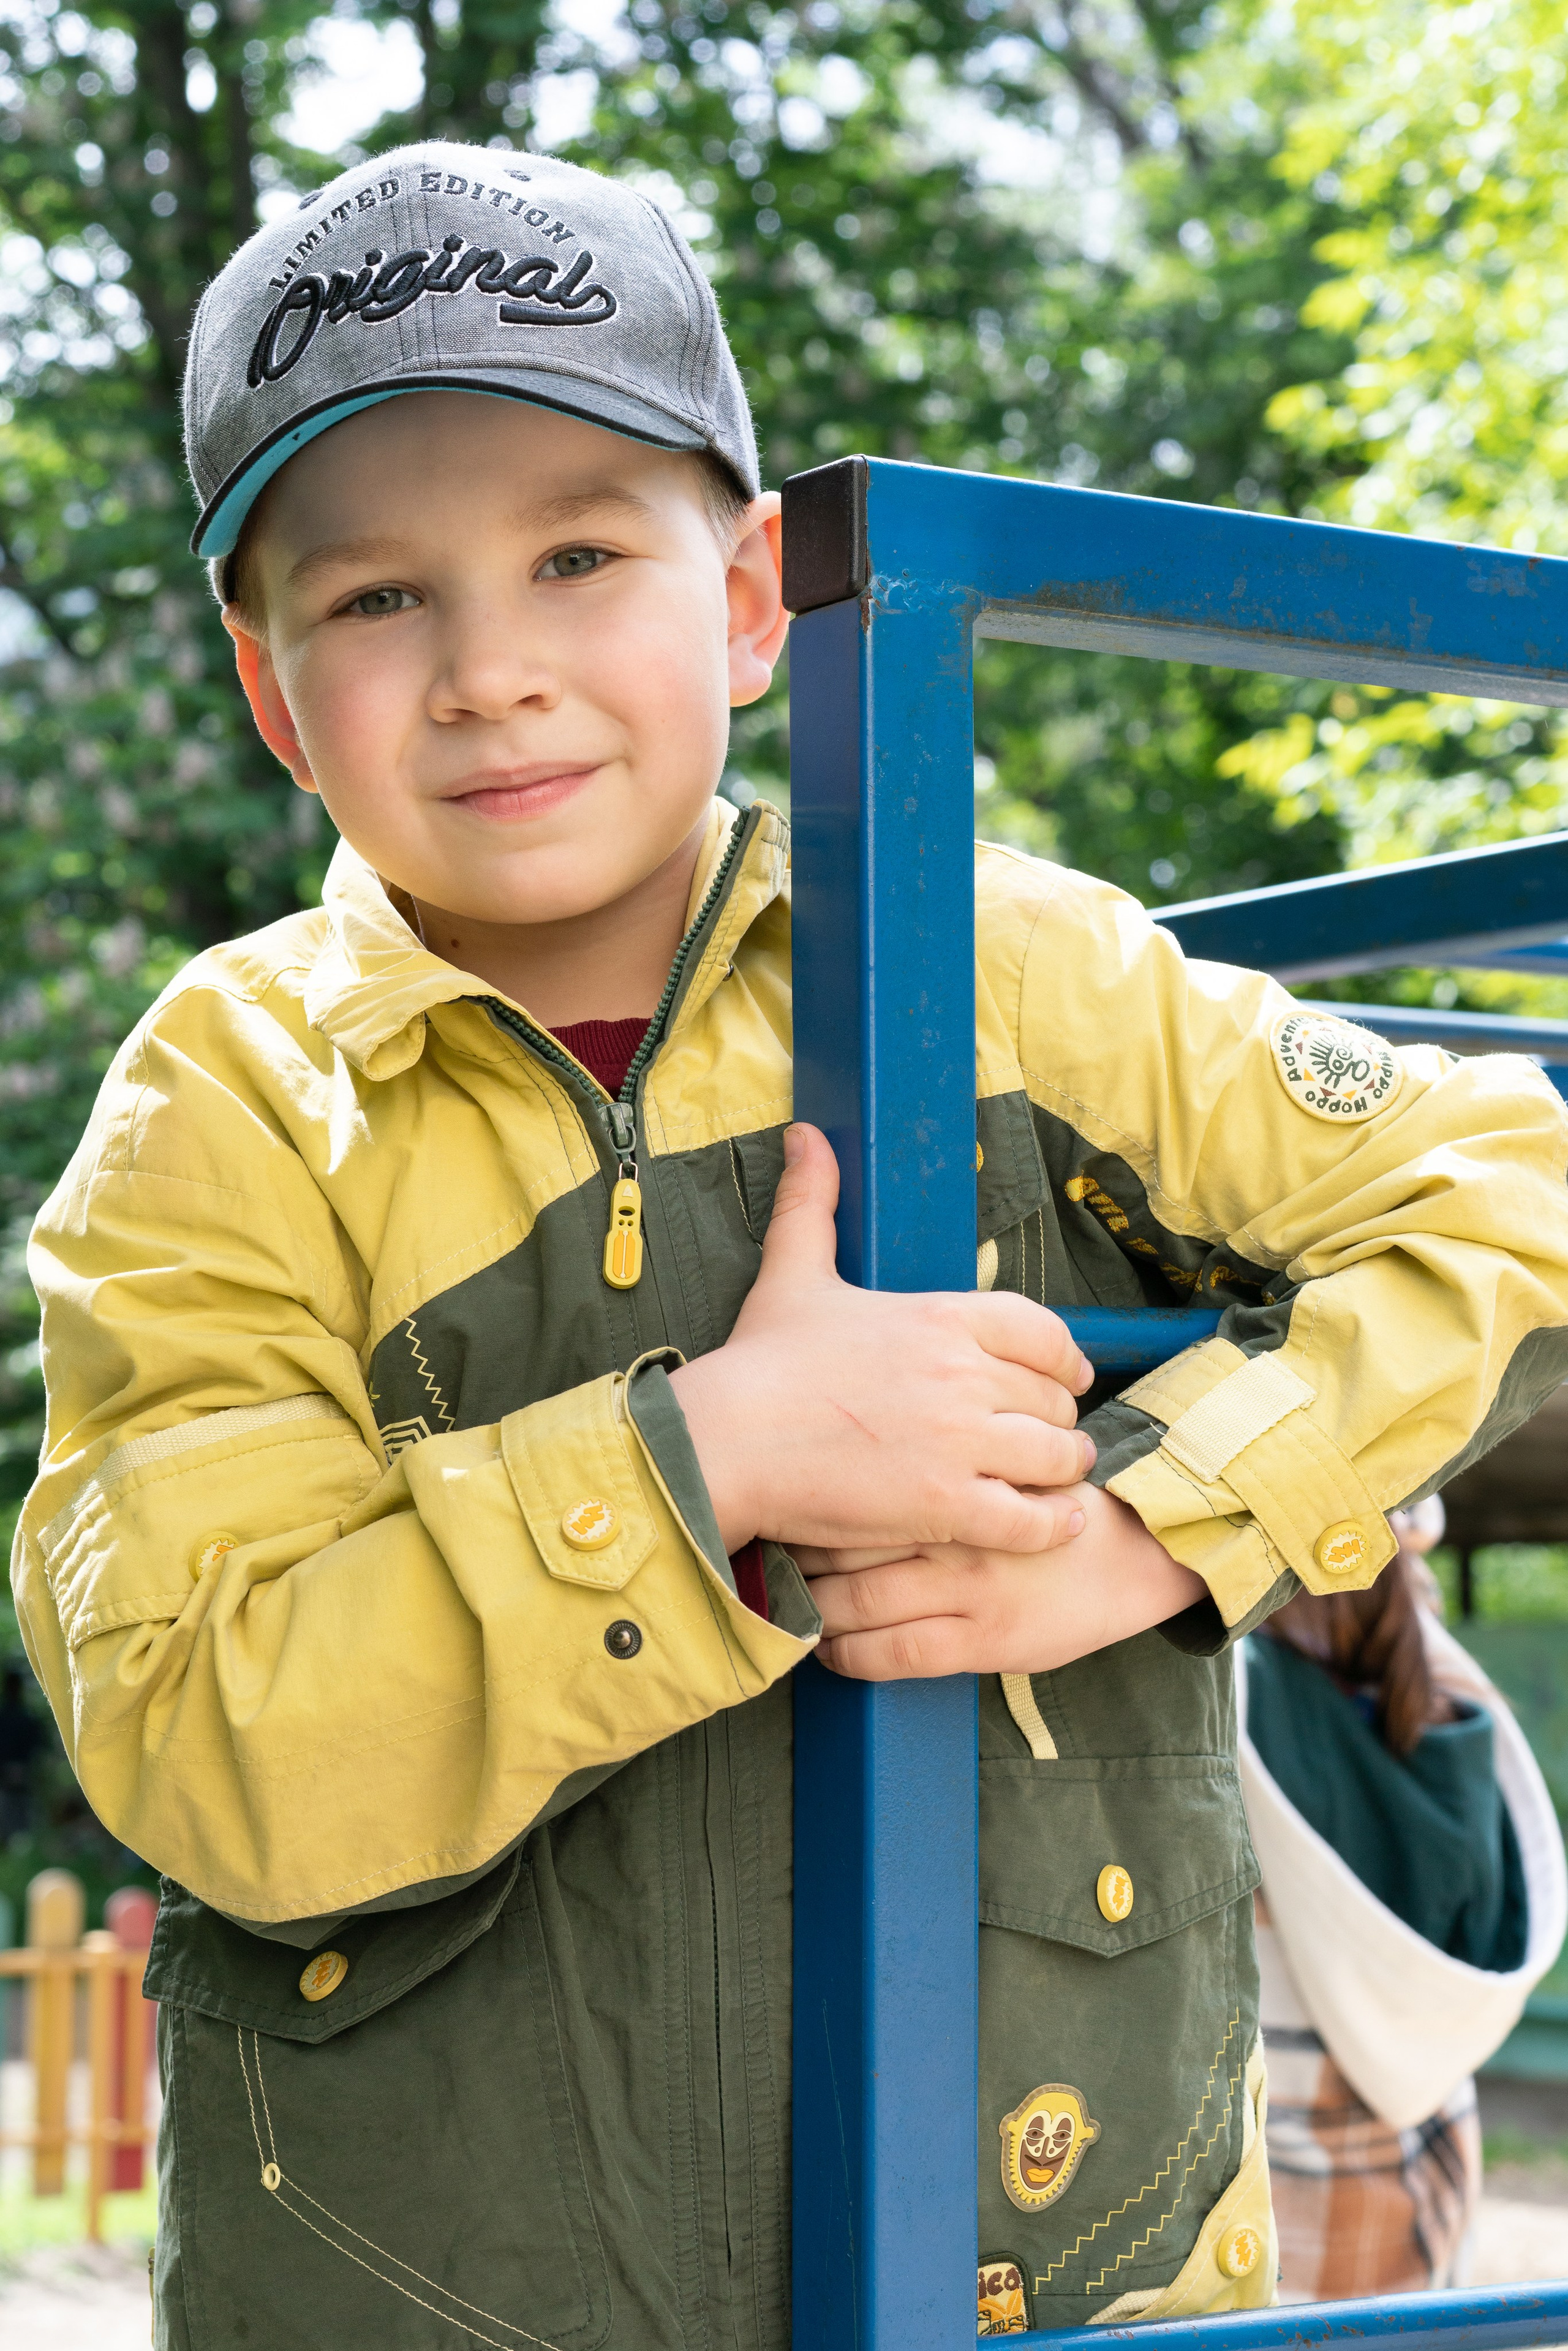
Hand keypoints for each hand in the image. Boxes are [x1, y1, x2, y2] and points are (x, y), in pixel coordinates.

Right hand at [669, 1123, 1095, 1555]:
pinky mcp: (947, 1506)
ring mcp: (959, 1443)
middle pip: (1054, 1398)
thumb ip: (813, 1203)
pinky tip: (1054, 1524)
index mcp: (942, 1317)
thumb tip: (805, 1135)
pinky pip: (1031, 1521)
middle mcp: (963, 1375)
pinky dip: (1051, 1526)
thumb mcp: (792, 1271)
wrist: (723, 1441)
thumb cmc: (760, 1362)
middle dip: (1056, 1418)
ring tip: (1056, 1481)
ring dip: (1064, 1470)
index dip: (1066, 1358)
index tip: (1070, 1376)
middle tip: (1048, 1437)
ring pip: (1056, 1457)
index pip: (1044, 1332)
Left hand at [798, 1482, 1206, 1680]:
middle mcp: (955, 1529)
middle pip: (846, 1536)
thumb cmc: (1054, 1499)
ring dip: (815, 1607)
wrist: (1133, 1553)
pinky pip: (893, 1653)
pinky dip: (848, 1656)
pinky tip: (830, 1650)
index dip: (808, 1496)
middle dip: (799, 1550)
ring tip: (797, 1604)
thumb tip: (853, 1453)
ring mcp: (967, 1587)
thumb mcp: (1000, 1454)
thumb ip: (938, 1453)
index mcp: (957, 1476)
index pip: (858, 1481)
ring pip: (857, 1599)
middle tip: (773, 1554)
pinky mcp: (982, 1640)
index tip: (781, 1501)